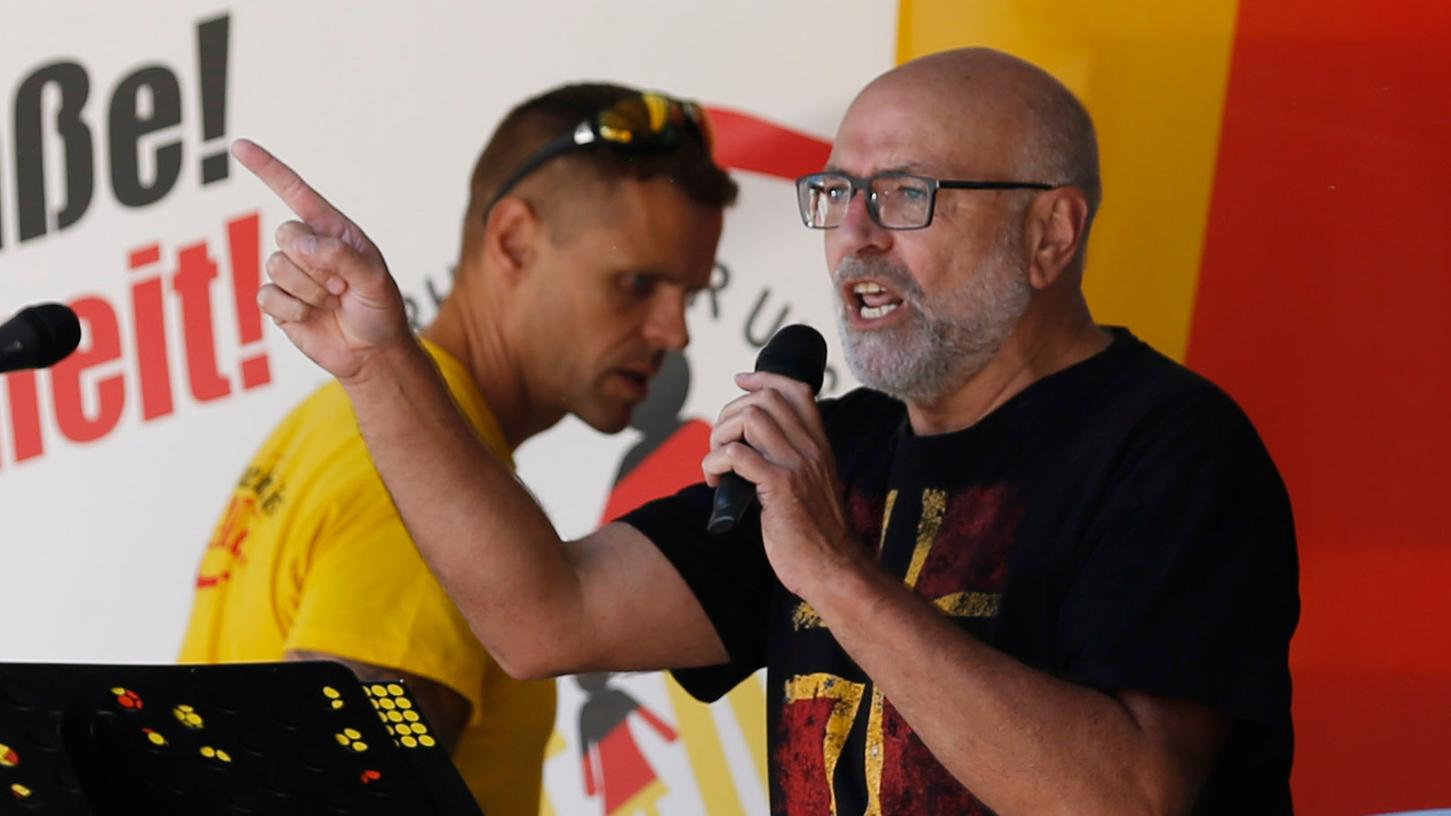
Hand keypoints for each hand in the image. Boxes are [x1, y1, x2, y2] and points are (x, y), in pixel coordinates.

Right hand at [232, 138, 412, 382]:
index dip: (267, 168)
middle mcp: (307, 246)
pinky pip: (266, 296)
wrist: (371, 352)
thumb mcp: (375, 279)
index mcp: (332, 229)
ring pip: (276, 266)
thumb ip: (342, 255)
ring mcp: (289, 274)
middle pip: (285, 234)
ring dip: (310, 291)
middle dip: (317, 264)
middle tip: (342, 286)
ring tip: (332, 302)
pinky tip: (312, 318)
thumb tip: (300, 244)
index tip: (237, 146)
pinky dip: (293, 310)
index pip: (294, 192)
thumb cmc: (379, 310)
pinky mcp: (276, 302)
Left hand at [701, 371, 862, 596]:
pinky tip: (716, 482)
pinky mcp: (779, 488)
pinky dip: (714, 463)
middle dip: (730, 414)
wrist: (835, 569)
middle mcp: (810, 449)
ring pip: (749, 418)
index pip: (796, 389)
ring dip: (719, 437)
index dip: (763, 378)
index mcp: (819, 445)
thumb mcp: (812, 487)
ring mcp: (796, 466)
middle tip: (721, 445)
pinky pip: (736, 455)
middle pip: (764, 399)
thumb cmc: (816, 535)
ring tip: (718, 464)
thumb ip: (791, 464)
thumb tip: (751, 451)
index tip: (741, 381)